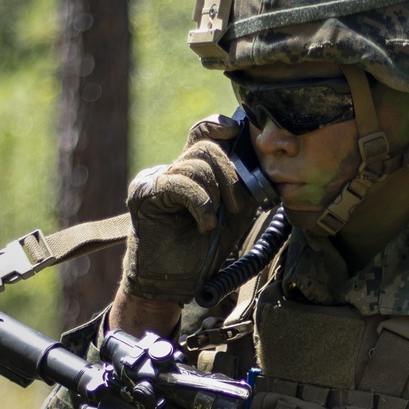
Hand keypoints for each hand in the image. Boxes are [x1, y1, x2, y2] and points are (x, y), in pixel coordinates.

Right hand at [121, 115, 250, 303]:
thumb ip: (246, 188)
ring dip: (215, 196)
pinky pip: (180, 184)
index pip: (204, 132)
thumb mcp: (234, 214)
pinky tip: (203, 224)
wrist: (174, 282)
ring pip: (196, 165)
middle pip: (207, 148)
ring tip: (213, 222)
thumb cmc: (202, 250)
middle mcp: (171, 169)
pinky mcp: (144, 192)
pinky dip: (200, 204)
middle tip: (235, 208)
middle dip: (230, 177)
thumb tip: (265, 167)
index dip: (219, 126)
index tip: (236, 130)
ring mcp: (154, 178)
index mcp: (192, 170)